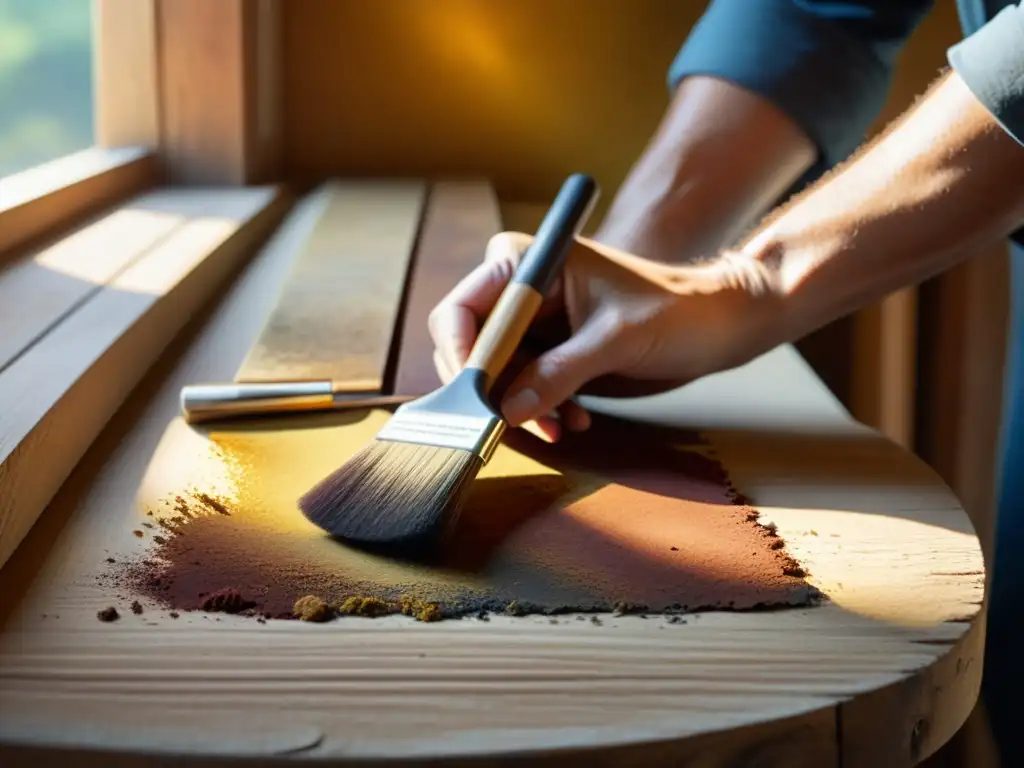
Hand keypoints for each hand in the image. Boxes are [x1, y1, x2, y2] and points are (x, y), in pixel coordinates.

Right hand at [428, 232, 779, 441]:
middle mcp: (526, 291)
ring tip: (557, 426)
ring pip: (498, 374)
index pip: (464, 308)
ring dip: (519, 406)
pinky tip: (572, 420)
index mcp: (532, 263)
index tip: (473, 393)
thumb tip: (507, 408)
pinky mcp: (554, 351)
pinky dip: (541, 409)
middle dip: (491, 388)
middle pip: (472, 345)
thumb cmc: (677, 311)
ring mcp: (539, 324)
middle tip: (513, 421)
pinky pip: (525, 386)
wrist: (719, 326)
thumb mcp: (616, 340)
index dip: (459, 352)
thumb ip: (560, 372)